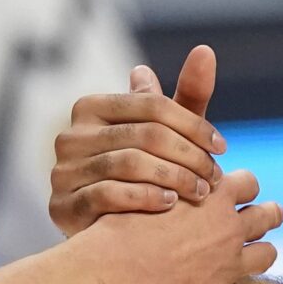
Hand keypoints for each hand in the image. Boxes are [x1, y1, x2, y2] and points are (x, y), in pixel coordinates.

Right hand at [52, 44, 225, 236]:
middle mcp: (71, 134)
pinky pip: (108, 195)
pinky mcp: (61, 205)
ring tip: (200, 193)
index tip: (222, 147)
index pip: (152, 105)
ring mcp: (62, 170)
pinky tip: (170, 205)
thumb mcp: (167, 136)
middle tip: (214, 178)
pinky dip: (145, 198)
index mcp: (92, 106)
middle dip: (188, 156)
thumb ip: (185, 98)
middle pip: (144, 134)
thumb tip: (205, 50)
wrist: (111, 234)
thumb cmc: (145, 175)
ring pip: (129, 163)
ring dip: (174, 178)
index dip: (193, 125)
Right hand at [91, 163, 282, 283]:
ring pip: (266, 256)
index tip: (241, 189)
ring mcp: (225, 267)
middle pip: (267, 216)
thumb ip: (167, 187)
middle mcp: (227, 231)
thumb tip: (170, 181)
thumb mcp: (144, 194)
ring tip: (258, 255)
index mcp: (212, 199)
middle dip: (270, 214)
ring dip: (262, 254)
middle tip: (272, 214)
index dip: (246, 185)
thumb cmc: (117, 230)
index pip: (248, 182)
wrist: (108, 274)